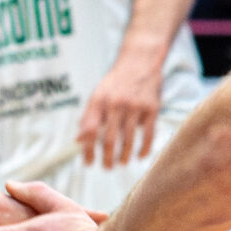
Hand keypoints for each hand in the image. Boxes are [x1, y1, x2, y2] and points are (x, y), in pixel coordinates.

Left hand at [77, 50, 164, 167]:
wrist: (139, 62)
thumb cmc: (115, 84)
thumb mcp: (97, 95)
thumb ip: (88, 118)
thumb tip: (79, 142)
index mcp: (99, 101)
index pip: (90, 131)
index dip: (88, 150)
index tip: (89, 163)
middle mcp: (116, 104)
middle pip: (109, 138)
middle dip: (107, 157)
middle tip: (106, 167)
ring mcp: (135, 106)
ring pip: (128, 139)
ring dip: (124, 155)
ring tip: (121, 163)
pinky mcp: (152, 108)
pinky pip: (148, 134)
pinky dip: (144, 148)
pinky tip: (139, 157)